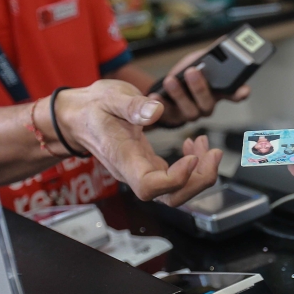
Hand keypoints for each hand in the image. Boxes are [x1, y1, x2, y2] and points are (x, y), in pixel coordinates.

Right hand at [51, 80, 222, 205]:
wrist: (78, 117)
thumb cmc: (92, 108)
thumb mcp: (110, 97)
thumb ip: (132, 105)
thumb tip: (156, 111)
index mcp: (123, 159)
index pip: (149, 186)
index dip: (175, 179)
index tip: (191, 157)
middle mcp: (133, 173)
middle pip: (170, 197)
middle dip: (199, 180)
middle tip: (215, 153)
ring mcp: (142, 172)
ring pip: (176, 191)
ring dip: (200, 174)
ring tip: (208, 146)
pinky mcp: (148, 167)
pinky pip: (175, 178)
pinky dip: (193, 166)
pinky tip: (194, 144)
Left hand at [152, 49, 250, 127]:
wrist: (168, 86)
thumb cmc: (189, 73)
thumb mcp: (200, 60)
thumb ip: (210, 54)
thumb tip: (223, 40)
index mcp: (219, 92)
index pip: (235, 95)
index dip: (240, 94)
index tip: (242, 91)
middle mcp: (208, 105)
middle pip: (208, 104)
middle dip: (200, 88)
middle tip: (192, 71)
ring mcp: (192, 114)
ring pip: (190, 111)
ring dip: (179, 95)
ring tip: (170, 80)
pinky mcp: (174, 118)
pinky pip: (168, 115)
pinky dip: (161, 106)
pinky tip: (155, 96)